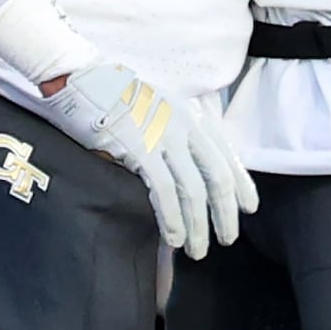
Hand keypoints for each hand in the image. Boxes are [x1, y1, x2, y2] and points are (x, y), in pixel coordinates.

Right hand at [41, 58, 256, 260]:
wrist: (82, 79)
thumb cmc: (117, 97)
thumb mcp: (160, 104)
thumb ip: (181, 129)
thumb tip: (195, 166)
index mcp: (192, 114)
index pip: (226, 154)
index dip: (241, 184)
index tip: (248, 208)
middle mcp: (185, 124)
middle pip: (216, 176)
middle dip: (225, 213)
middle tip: (227, 238)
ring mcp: (163, 136)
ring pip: (193, 190)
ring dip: (198, 226)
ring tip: (197, 250)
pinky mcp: (140, 149)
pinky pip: (165, 191)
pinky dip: (172, 218)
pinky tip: (173, 237)